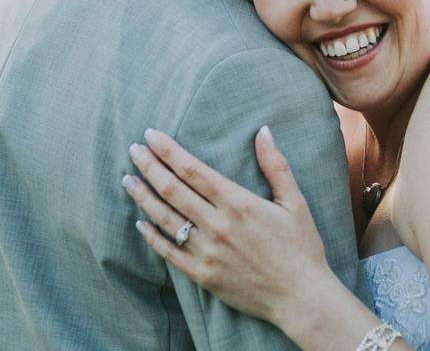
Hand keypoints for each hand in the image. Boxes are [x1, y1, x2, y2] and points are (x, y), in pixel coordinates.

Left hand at [123, 126, 335, 324]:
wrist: (300, 296)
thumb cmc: (301, 247)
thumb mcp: (295, 202)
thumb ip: (276, 166)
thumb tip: (264, 132)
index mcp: (238, 203)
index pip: (193, 170)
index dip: (169, 150)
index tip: (152, 134)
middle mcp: (218, 225)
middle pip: (173, 190)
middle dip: (150, 166)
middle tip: (134, 150)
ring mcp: (207, 252)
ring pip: (165, 218)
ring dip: (143, 196)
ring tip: (128, 179)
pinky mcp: (202, 275)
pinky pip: (169, 252)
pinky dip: (151, 236)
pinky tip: (139, 222)